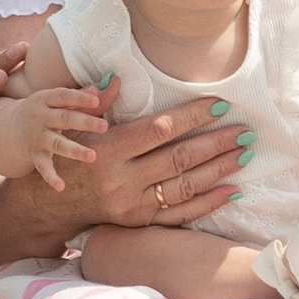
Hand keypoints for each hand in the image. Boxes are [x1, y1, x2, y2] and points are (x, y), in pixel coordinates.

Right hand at [0, 83, 109, 194]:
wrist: (6, 129)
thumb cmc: (42, 111)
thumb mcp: (54, 99)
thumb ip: (78, 96)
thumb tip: (103, 87)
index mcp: (45, 99)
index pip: (63, 96)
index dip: (79, 98)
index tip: (96, 101)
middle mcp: (40, 117)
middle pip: (64, 118)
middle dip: (84, 122)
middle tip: (104, 126)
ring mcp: (36, 137)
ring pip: (57, 144)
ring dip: (75, 150)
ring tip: (93, 156)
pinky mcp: (34, 155)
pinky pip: (43, 167)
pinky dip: (51, 177)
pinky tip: (61, 187)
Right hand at [80, 83, 246, 229]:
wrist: (54, 205)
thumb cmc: (72, 156)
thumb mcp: (78, 127)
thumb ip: (100, 103)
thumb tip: (116, 76)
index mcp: (110, 149)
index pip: (159, 130)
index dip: (191, 116)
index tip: (220, 105)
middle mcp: (122, 179)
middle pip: (178, 158)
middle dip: (216, 143)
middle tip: (245, 132)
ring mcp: (133, 205)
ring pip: (184, 186)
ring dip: (218, 170)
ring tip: (244, 154)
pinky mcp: (140, 223)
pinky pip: (181, 215)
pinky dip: (209, 203)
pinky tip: (233, 190)